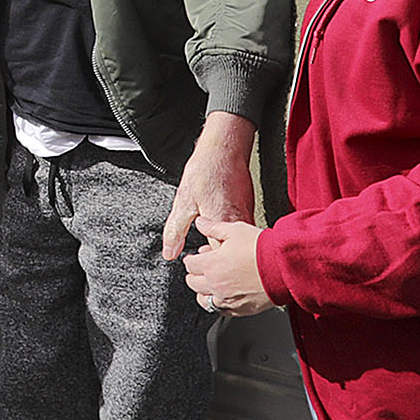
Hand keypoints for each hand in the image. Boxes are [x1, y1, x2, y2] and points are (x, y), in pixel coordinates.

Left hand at [162, 110, 257, 259]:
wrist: (225, 147)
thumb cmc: (205, 170)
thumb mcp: (183, 202)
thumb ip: (176, 230)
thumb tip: (169, 252)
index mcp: (220, 222)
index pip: (218, 256)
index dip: (209, 267)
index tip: (201, 272)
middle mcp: (237, 221)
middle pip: (232, 253)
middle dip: (220, 263)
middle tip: (208, 268)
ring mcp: (246, 215)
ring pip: (240, 244)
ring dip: (228, 252)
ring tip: (215, 257)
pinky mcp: (249, 208)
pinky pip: (244, 232)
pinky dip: (235, 241)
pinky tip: (225, 241)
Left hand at [184, 217, 273, 316]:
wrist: (286, 267)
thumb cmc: (263, 249)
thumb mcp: (236, 230)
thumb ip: (214, 227)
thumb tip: (200, 223)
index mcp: (211, 265)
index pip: (189, 264)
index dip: (192, 258)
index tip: (196, 257)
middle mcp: (215, 284)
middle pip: (193, 283)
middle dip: (195, 274)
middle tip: (202, 268)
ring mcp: (227, 299)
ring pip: (204, 300)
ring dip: (204, 291)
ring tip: (211, 283)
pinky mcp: (240, 309)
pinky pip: (222, 311)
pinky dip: (220, 303)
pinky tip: (225, 295)